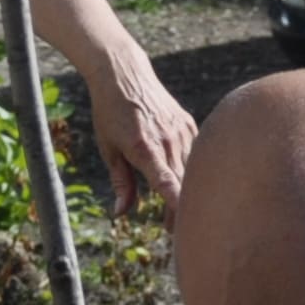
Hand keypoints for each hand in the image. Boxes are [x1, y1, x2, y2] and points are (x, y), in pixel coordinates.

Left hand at [88, 60, 197, 206]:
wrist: (124, 74)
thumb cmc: (110, 113)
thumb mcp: (108, 149)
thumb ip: (121, 183)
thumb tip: (120, 213)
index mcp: (143, 148)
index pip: (165, 181)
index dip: (176, 202)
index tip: (186, 220)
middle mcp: (167, 140)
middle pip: (182, 184)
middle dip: (180, 210)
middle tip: (172, 230)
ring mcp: (181, 131)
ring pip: (193, 170)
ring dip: (187, 191)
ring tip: (177, 210)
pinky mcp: (190, 125)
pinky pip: (196, 153)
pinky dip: (192, 168)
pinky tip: (182, 175)